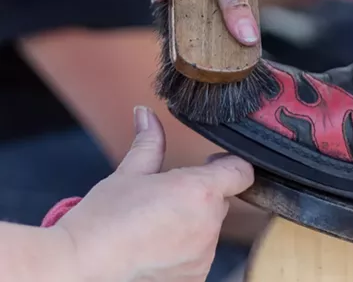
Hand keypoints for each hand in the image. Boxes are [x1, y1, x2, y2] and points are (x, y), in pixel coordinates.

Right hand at [54, 107, 253, 281]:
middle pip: (220, 201)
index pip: (242, 172)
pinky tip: (155, 246)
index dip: (228, 164)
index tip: (211, 164)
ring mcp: (205, 254)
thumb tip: (146, 114)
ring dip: (192, 224)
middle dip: (200, 196)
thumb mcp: (129, 173)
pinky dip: (184, 250)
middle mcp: (210, 224)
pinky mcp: (196, 277)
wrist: (83, 266)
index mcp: (200, 191)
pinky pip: (199, 255)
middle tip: (167, 197)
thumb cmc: (104, 219)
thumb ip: (149, 142)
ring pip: (209, 229)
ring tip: (155, 224)